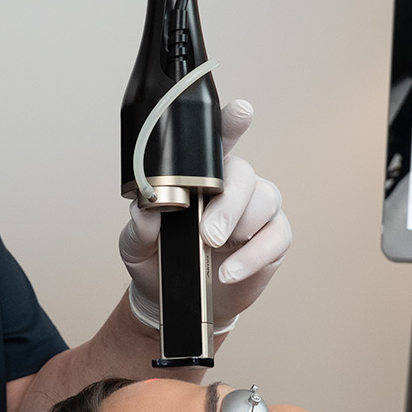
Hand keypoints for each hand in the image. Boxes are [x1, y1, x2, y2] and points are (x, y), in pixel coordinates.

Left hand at [120, 99, 291, 336]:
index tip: (242, 112)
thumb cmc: (156, 260)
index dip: (231, 124)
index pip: (216, 143)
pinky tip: (230, 271)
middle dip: (228, 203)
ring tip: (214, 250)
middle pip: (243, 174)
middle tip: (207, 234)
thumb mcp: (135, 245)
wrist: (174, 300)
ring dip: (240, 226)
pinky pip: (276, 236)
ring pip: (265, 199)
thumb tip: (144, 212)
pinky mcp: (273, 238)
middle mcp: (233, 185)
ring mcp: (257, 210)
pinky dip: (253, 256)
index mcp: (199, 175)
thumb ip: (138, 227)